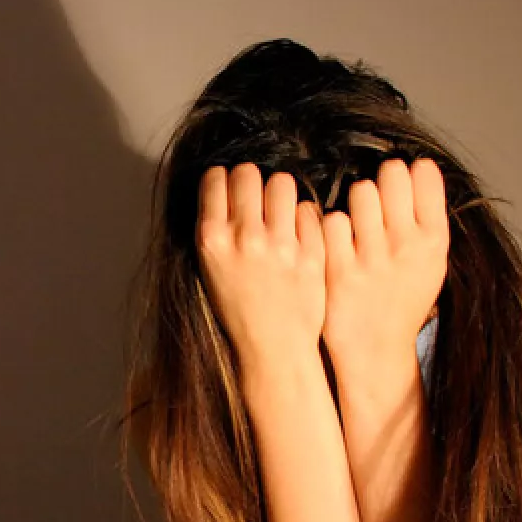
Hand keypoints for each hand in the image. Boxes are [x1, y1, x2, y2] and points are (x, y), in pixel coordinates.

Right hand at [196, 163, 326, 370]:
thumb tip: (225, 187)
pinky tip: (299, 234)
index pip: (215, 177)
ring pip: (282, 182)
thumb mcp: (210, 269)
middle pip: (247, 172)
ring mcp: (280, 245)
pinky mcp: (311, 253)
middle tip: (256, 198)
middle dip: (251, 180)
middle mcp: (244, 237)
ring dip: (280, 192)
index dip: (223, 180)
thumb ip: (215, 228)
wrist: (272, 349)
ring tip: (280, 211)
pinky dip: (304, 217)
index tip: (229, 189)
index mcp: (212, 240)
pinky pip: (309, 209)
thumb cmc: (238, 310)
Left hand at [321, 158, 448, 370]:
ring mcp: (372, 258)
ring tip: (357, 222)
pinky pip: (331, 221)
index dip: (410, 171)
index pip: (424, 174)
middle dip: (381, 180)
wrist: (375, 351)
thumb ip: (427, 221)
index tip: (403, 181)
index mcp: (434, 241)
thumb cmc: (401, 301)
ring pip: (360, 192)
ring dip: (355, 202)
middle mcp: (406, 247)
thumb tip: (419, 168)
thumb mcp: (431, 265)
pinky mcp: (338, 270)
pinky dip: (331, 227)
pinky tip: (336, 242)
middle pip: (391, 174)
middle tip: (376, 198)